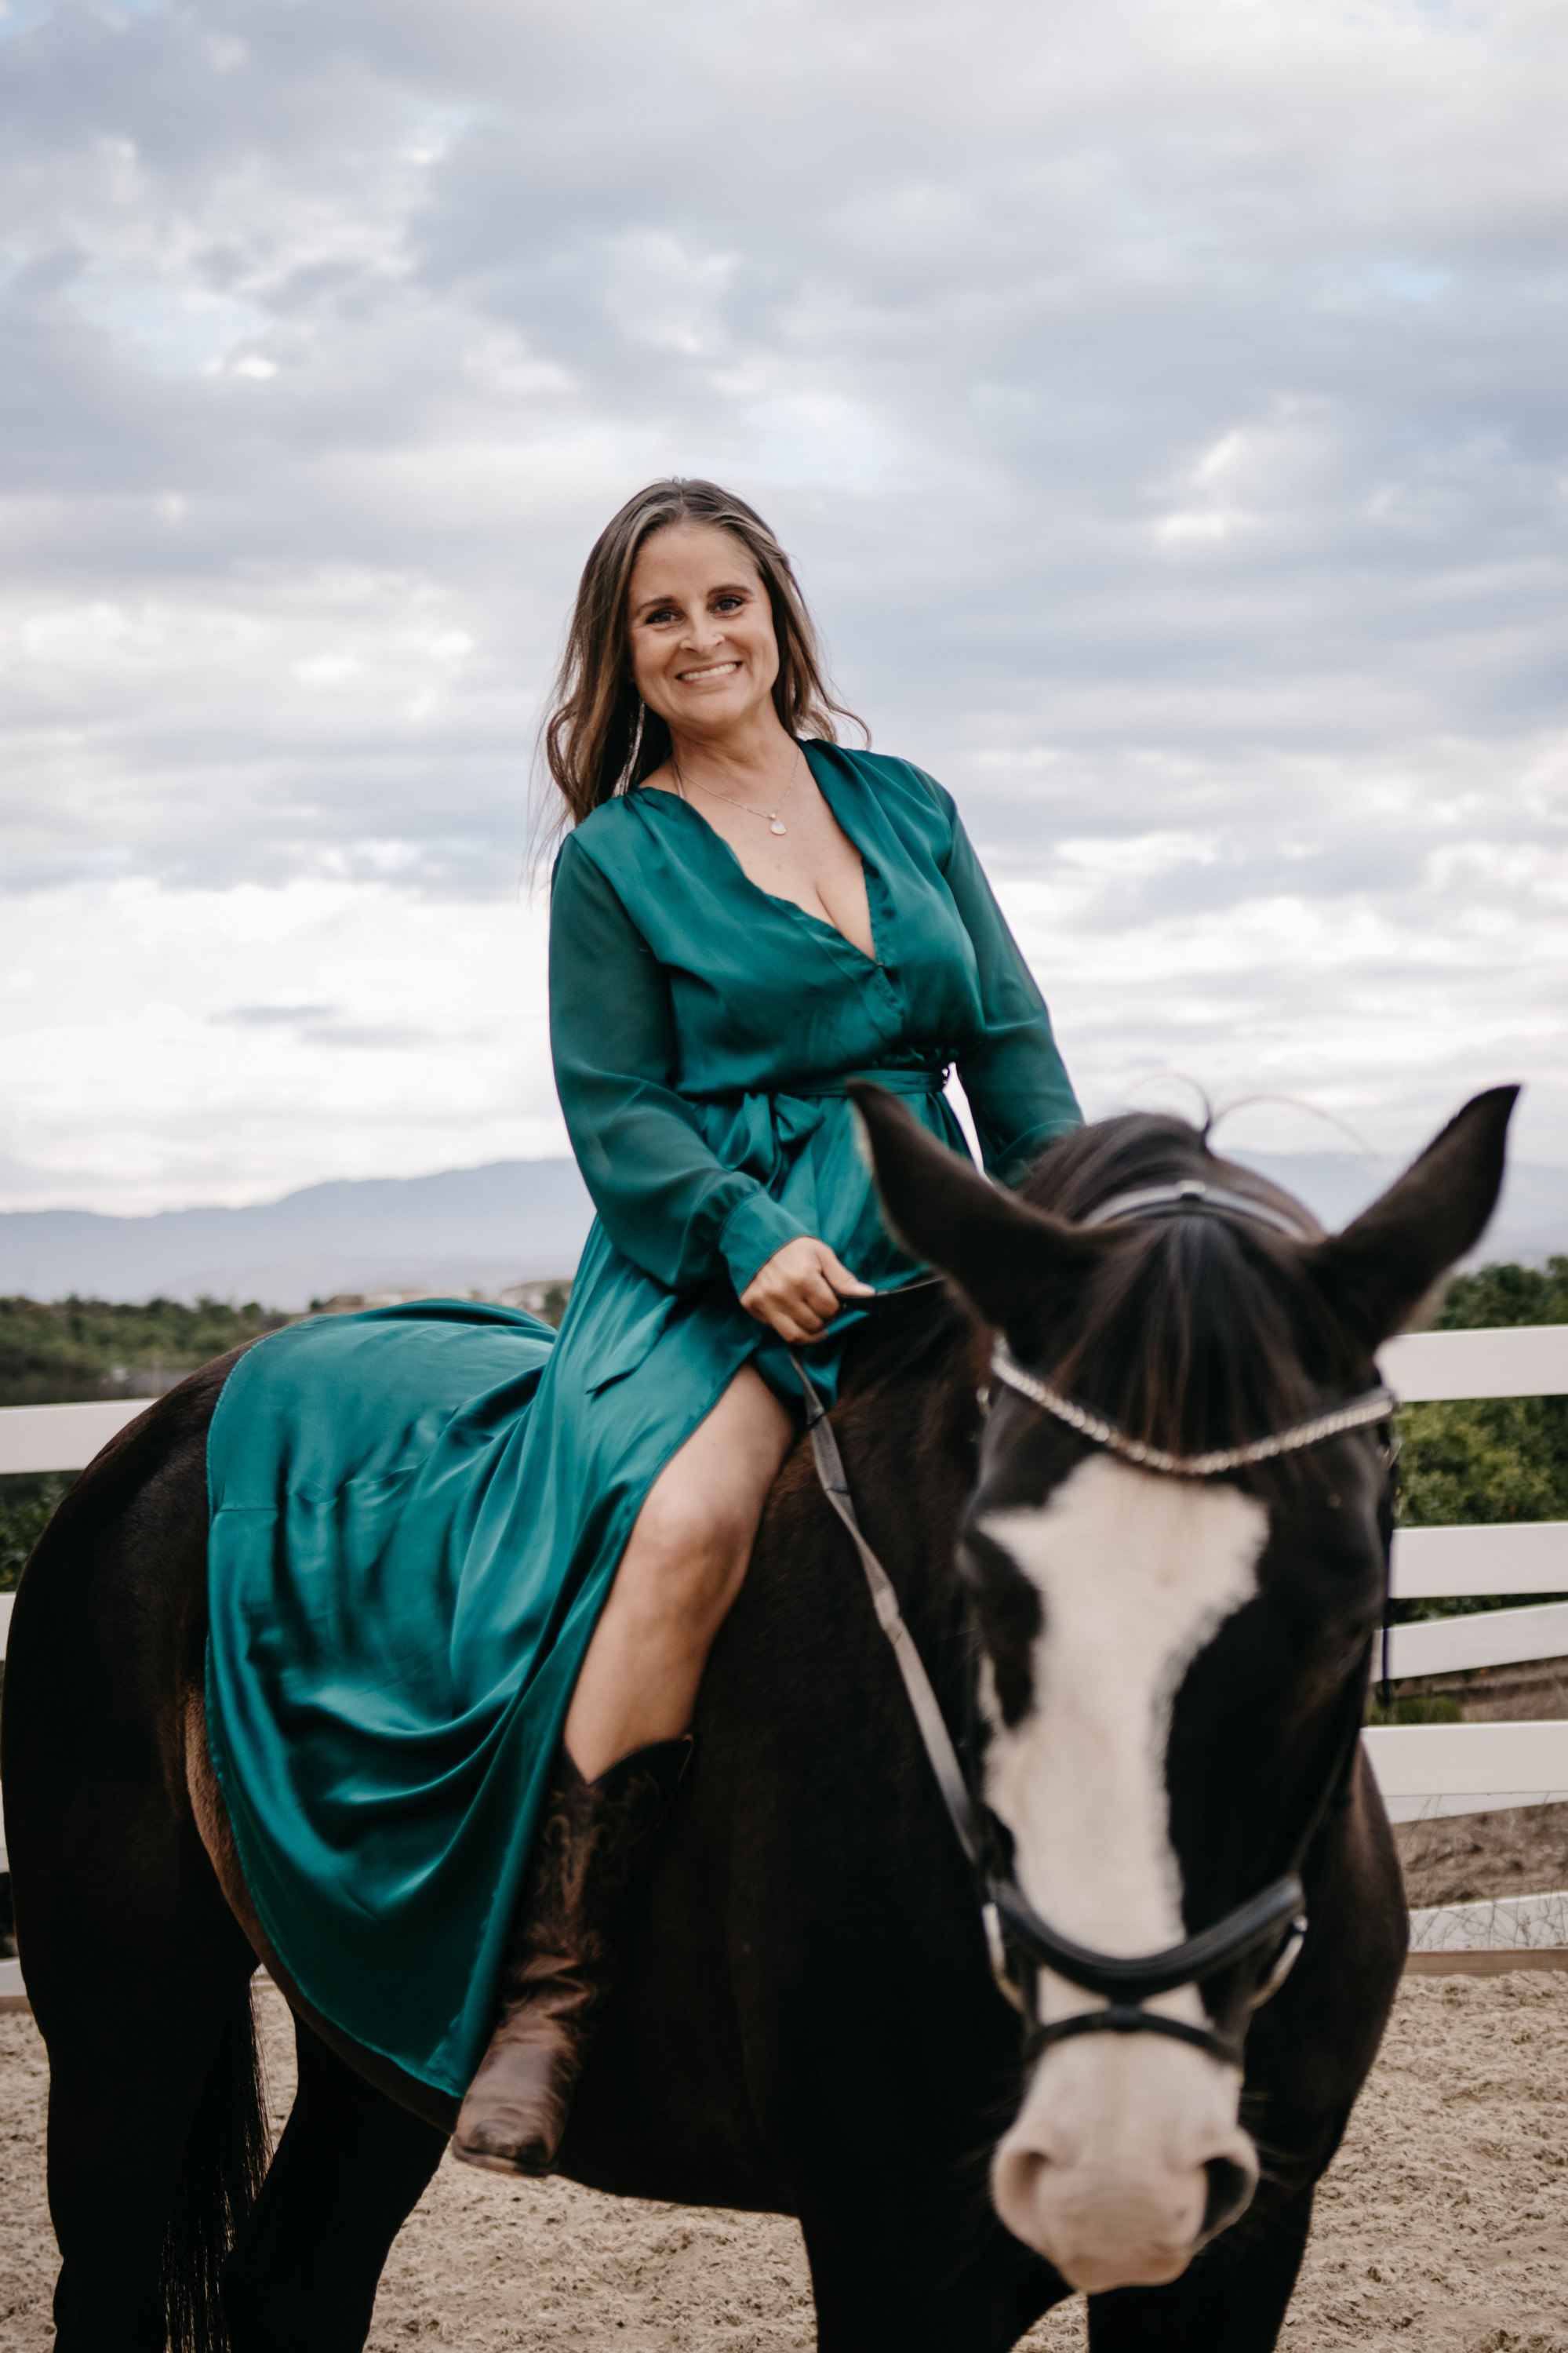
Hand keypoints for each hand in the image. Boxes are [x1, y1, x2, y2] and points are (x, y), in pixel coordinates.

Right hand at [739, 1237, 874, 1344]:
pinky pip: (779, 1331)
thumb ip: (843, 1279)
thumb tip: (868, 1295)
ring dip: (812, 1333)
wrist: (755, 1237)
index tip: (834, 1300)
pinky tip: (798, 1320)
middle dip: (825, 1319)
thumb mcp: (822, 1255)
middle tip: (823, 1307)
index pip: (830, 1309)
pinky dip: (793, 1331)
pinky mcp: (753, 1307)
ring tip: (816, 1323)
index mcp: (803, 1277)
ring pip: (797, 1335)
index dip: (837, 1307)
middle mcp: (783, 1293)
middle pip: (815, 1324)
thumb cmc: (793, 1247)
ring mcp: (766, 1302)